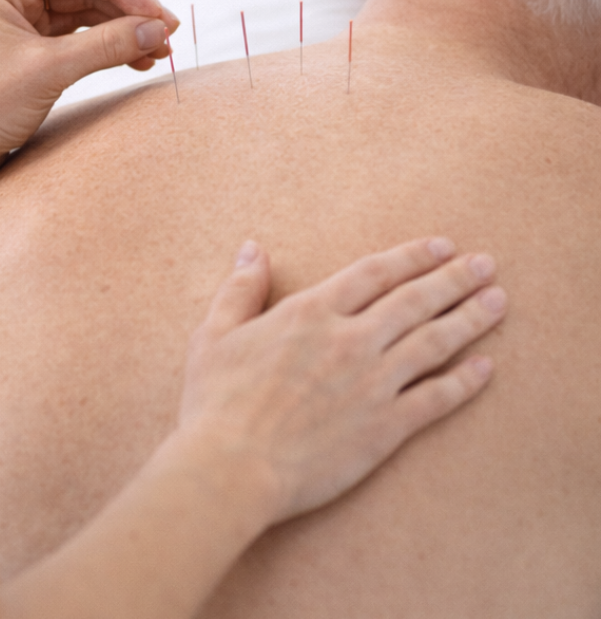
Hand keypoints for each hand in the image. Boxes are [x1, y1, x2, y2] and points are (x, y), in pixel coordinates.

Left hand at [0, 0, 178, 211]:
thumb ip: (107, 45)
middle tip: (167, 35)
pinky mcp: (26, 45)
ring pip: (83, 11)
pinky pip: (75, 35)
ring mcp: (17, 18)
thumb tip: (159, 30)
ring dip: (121, 29)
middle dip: (127, 10)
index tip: (159, 16)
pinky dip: (106, 45)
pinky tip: (135, 59)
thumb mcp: (49, 72)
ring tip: (158, 52)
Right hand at [177, 237, 505, 524]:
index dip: (411, 257)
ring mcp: (371, 384)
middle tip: (485, 265)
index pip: (373, 273)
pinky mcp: (383, 428)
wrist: (232, 466)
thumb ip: (240, 288)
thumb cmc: (216, 401)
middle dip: (453, 279)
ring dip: (469, 319)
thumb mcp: (215, 333)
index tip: (441, 246)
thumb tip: (252, 249)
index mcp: (311, 312)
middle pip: (414, 300)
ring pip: (433, 343)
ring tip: (497, 302)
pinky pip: (434, 398)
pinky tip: (486, 367)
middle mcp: (349, 340)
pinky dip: (464, 382)